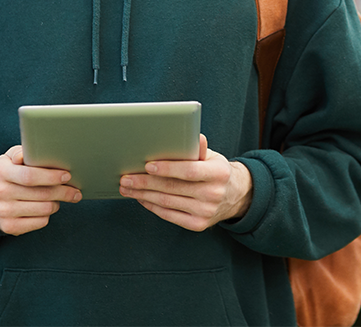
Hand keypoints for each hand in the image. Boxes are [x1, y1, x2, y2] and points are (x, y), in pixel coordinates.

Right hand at [0, 145, 81, 235]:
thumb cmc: (9, 173)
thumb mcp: (10, 158)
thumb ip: (21, 153)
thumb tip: (28, 154)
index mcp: (0, 171)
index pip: (29, 176)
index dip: (51, 177)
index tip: (67, 176)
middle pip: (41, 194)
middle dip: (63, 192)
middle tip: (75, 191)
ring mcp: (3, 211)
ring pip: (44, 209)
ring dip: (57, 203)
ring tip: (59, 197)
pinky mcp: (9, 227)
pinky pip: (40, 222)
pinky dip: (48, 214)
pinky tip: (47, 207)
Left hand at [118, 135, 252, 231]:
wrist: (234, 196)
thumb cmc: (215, 171)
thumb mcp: (212, 157)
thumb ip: (198, 149)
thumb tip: (191, 135)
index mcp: (219, 173)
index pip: (189, 171)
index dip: (167, 168)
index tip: (147, 165)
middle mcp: (214, 194)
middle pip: (173, 188)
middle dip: (145, 183)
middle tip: (126, 178)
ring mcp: (206, 212)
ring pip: (167, 202)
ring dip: (143, 195)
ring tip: (127, 188)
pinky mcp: (198, 225)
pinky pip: (169, 215)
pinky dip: (152, 206)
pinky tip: (141, 198)